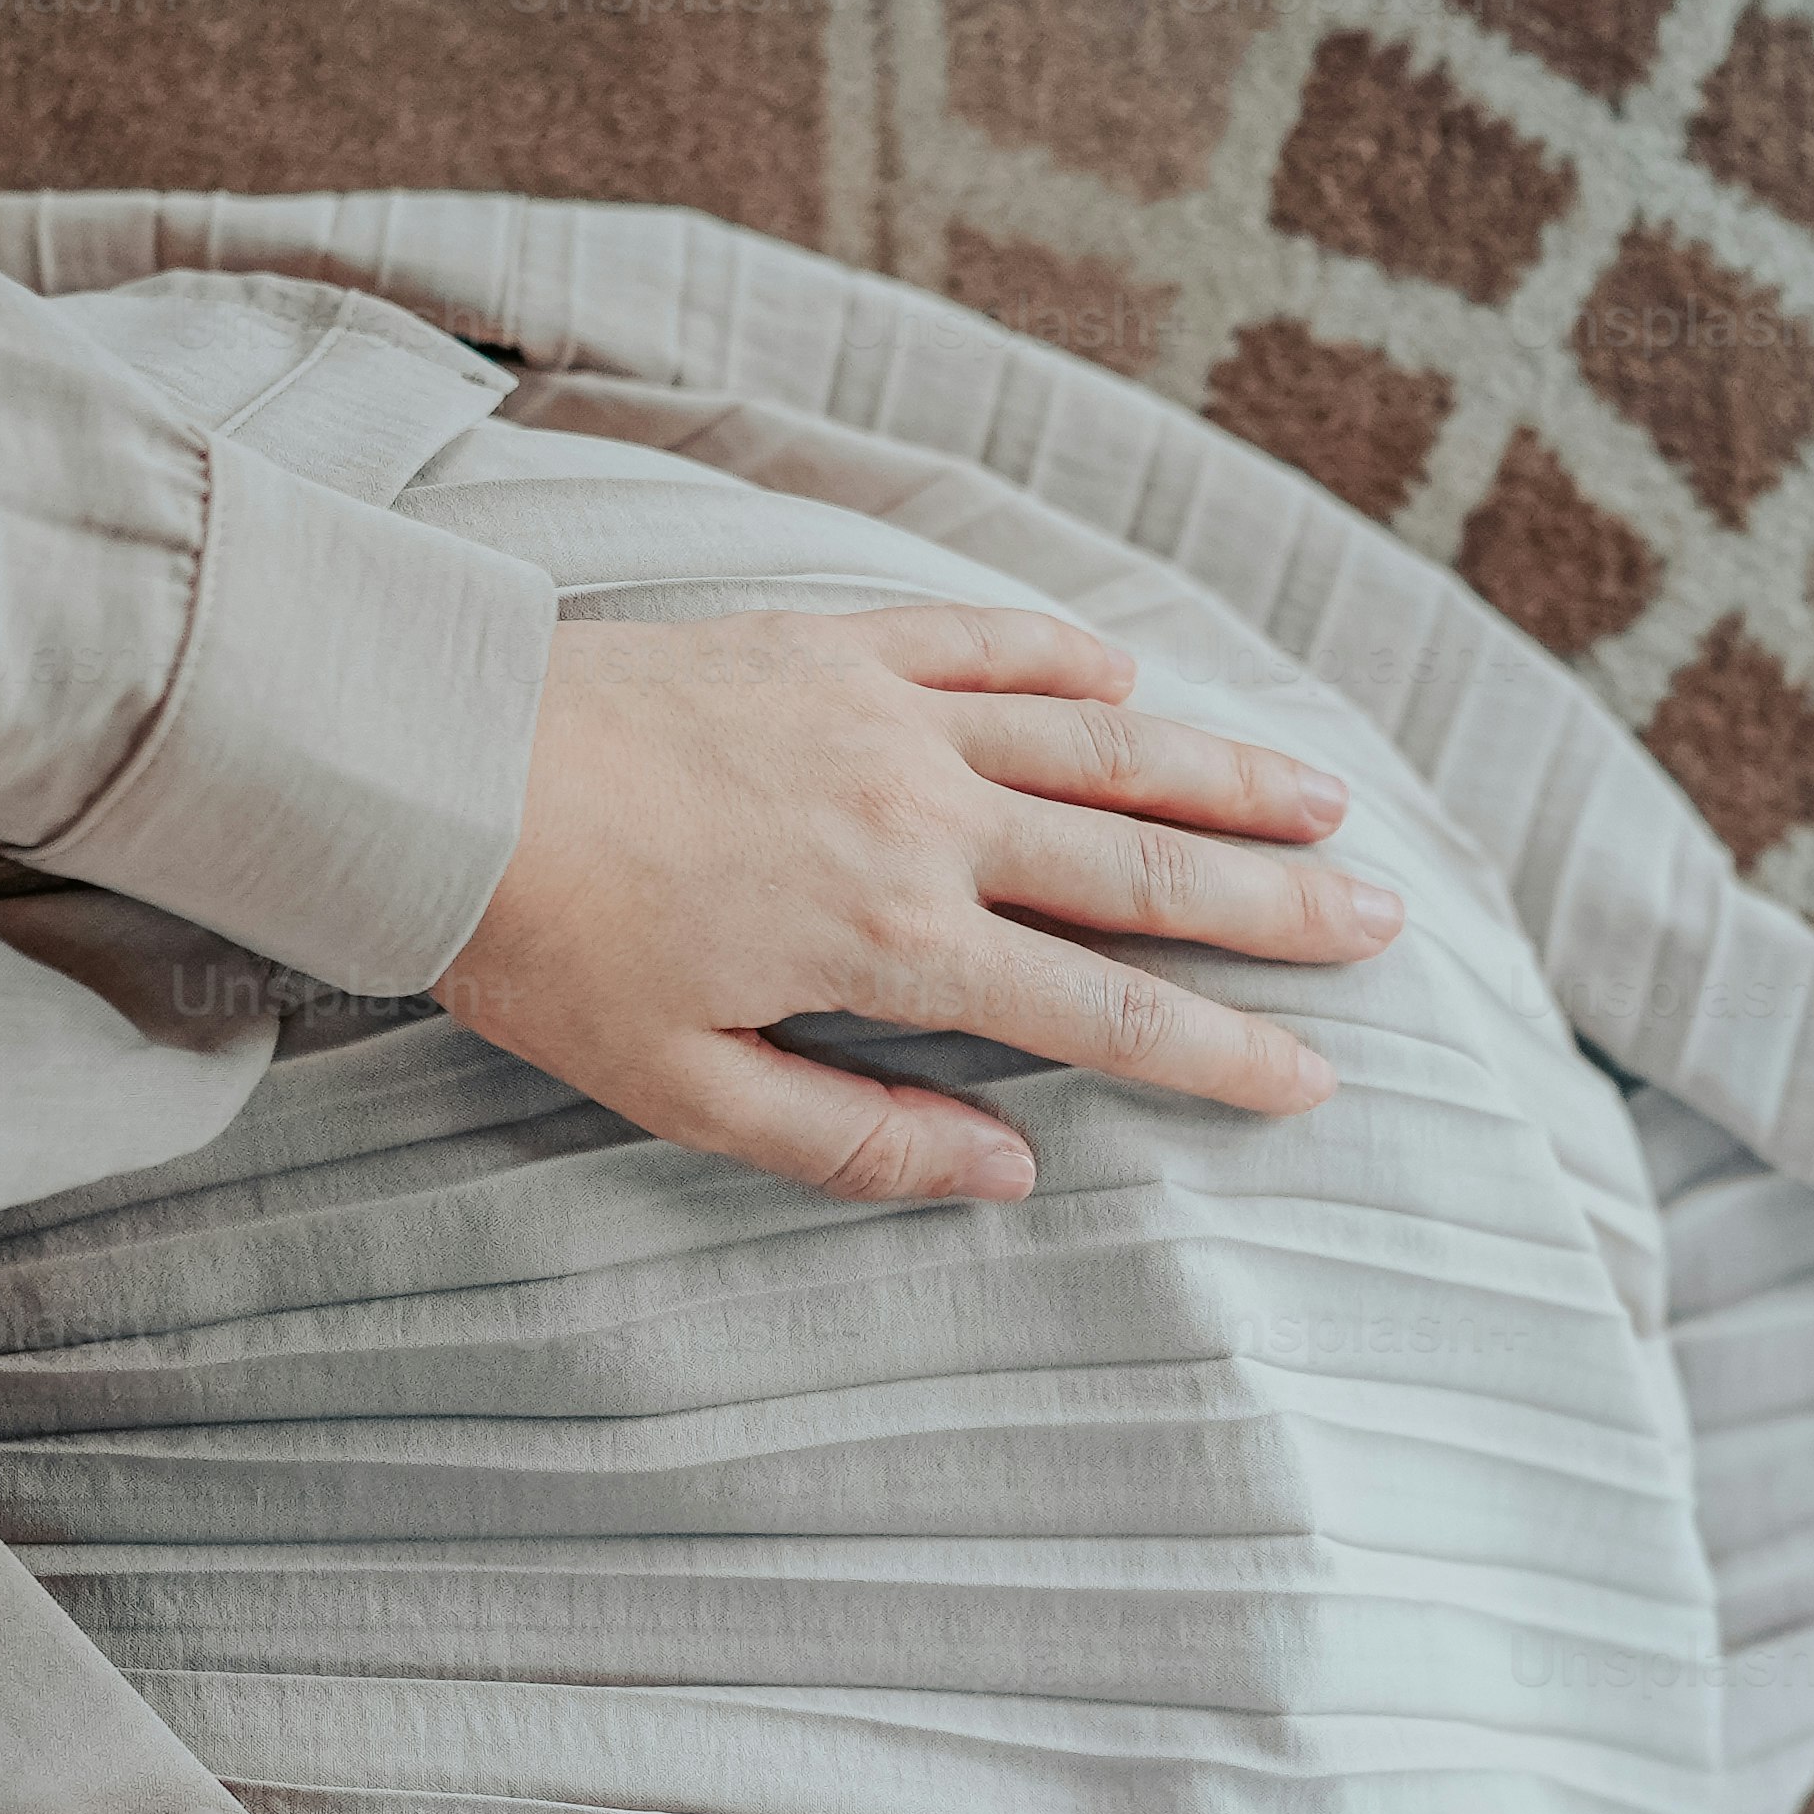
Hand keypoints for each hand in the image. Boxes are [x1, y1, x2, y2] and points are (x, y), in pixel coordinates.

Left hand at [428, 608, 1410, 1203]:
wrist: (433, 767)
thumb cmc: (544, 947)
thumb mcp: (683, 1091)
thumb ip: (855, 1139)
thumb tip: (1009, 1172)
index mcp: (895, 943)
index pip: (1103, 1011)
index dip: (1221, 1053)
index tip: (1314, 1077)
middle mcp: (922, 817)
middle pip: (1140, 867)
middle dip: (1274, 903)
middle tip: (1381, 923)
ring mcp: (884, 715)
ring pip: (1097, 741)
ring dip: (1219, 772)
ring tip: (1325, 797)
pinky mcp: (830, 644)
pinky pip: (983, 641)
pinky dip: (1068, 658)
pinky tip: (1133, 676)